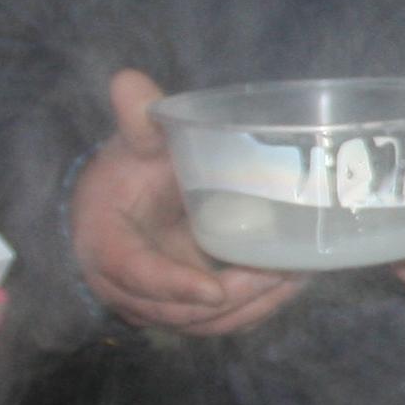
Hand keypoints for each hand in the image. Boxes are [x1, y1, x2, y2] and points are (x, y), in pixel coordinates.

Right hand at [71, 70, 304, 336]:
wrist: (118, 209)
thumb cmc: (128, 174)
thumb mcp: (132, 147)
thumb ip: (137, 121)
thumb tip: (129, 81)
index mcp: (107, 245)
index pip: (136, 273)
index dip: (174, 283)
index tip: (214, 288)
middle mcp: (127, 288)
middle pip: (182, 309)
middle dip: (236, 295)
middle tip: (284, 270)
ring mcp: (157, 307)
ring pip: (206, 323)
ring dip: (253, 305)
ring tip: (298, 274)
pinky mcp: (184, 313)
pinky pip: (220, 322)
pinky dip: (256, 308)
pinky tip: (292, 283)